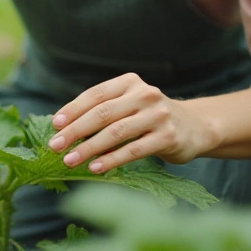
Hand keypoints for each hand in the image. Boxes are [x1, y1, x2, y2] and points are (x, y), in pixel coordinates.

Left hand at [45, 73, 218, 172]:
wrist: (195, 127)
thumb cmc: (149, 118)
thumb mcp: (129, 106)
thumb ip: (103, 111)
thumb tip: (63, 129)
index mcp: (130, 82)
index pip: (96, 94)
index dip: (73, 109)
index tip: (55, 125)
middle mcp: (145, 94)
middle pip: (103, 113)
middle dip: (75, 130)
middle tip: (55, 146)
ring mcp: (158, 115)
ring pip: (116, 132)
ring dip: (89, 148)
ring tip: (69, 160)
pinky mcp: (168, 137)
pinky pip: (134, 150)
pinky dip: (112, 160)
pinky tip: (95, 168)